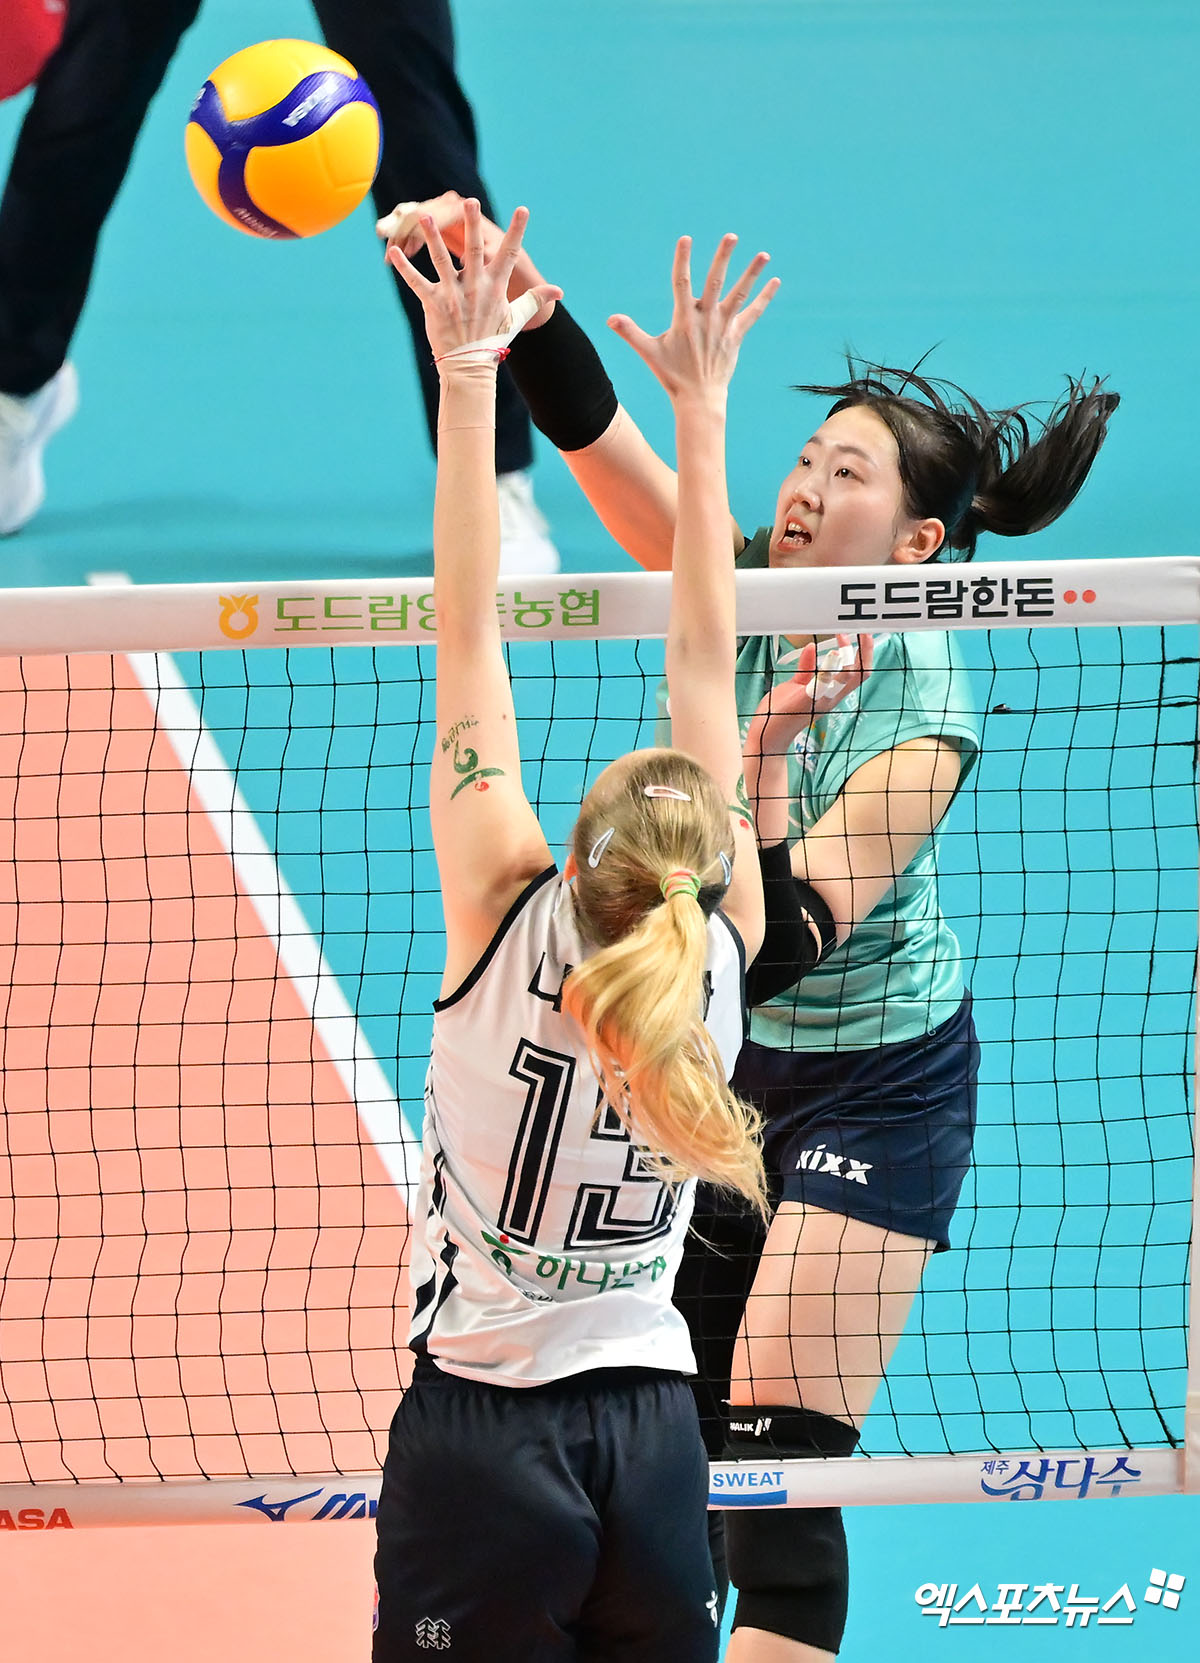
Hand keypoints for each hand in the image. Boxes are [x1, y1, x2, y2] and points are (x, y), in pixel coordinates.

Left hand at [384, 199, 560, 365]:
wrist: (470, 365)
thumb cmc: (493, 339)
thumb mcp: (517, 317)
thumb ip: (535, 299)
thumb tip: (560, 292)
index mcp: (495, 286)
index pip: (510, 254)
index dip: (517, 231)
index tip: (523, 210)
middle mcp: (475, 287)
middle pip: (473, 250)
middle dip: (472, 225)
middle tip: (470, 202)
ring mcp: (453, 295)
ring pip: (441, 261)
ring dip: (433, 238)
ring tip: (424, 216)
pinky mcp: (434, 305)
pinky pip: (416, 283)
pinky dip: (404, 268)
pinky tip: (393, 252)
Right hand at [608, 234, 778, 401]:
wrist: (699, 399)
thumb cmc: (672, 376)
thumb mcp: (649, 353)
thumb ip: (630, 333)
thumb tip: (610, 319)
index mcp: (684, 319)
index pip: (681, 283)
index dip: (682, 260)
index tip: (686, 239)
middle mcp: (706, 319)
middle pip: (715, 282)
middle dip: (723, 258)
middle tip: (731, 236)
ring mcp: (723, 327)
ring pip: (739, 295)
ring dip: (751, 274)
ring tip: (764, 254)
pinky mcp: (736, 336)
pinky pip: (753, 313)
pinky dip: (764, 298)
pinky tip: (775, 281)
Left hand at [748, 634, 873, 753]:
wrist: (766, 735)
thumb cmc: (781, 712)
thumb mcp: (797, 685)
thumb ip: (807, 668)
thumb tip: (812, 648)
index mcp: (831, 693)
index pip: (858, 673)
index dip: (864, 653)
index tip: (858, 633)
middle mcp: (831, 698)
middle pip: (861, 675)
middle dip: (865, 651)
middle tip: (862, 630)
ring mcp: (821, 700)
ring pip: (848, 679)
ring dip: (849, 656)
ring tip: (843, 636)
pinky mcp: (806, 701)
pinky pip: (822, 684)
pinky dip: (827, 668)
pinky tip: (826, 652)